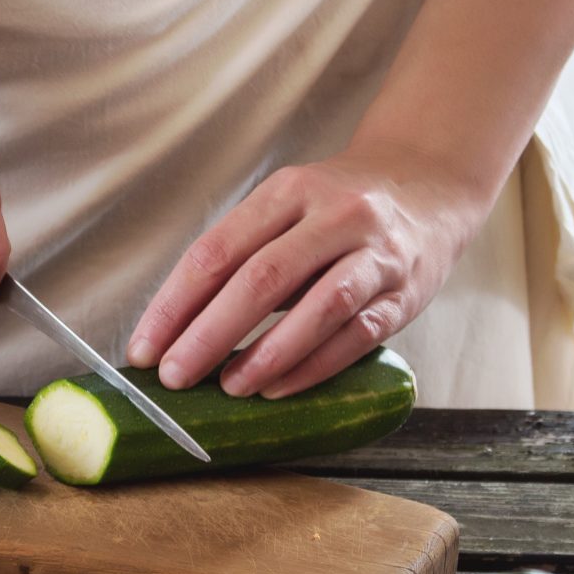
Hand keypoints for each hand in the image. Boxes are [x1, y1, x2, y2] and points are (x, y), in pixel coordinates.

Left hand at [127, 152, 491, 397]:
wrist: (429, 184)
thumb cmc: (336, 207)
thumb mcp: (286, 208)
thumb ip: (241, 256)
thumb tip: (177, 328)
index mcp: (289, 190)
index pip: (218, 250)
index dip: (175, 303)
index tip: (144, 347)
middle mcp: (335, 215)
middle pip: (263, 278)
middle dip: (210, 333)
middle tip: (174, 376)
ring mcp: (375, 254)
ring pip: (319, 308)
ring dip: (267, 355)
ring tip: (227, 388)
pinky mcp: (405, 293)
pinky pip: (357, 335)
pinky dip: (313, 366)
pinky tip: (278, 389)